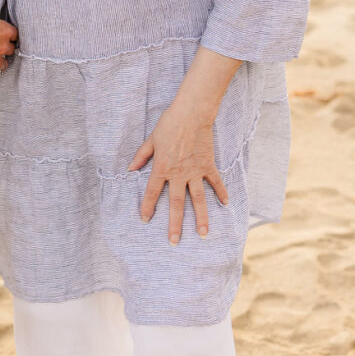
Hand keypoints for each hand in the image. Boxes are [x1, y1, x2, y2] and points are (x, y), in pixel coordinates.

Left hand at [128, 104, 228, 244]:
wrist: (192, 113)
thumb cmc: (169, 124)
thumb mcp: (151, 140)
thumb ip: (141, 156)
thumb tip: (130, 169)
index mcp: (161, 168)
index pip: (151, 192)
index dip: (147, 207)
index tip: (145, 220)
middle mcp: (178, 174)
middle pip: (175, 204)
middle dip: (174, 224)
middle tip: (174, 242)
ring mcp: (195, 171)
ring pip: (198, 199)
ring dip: (201, 218)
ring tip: (203, 234)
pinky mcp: (208, 165)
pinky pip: (215, 182)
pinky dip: (221, 193)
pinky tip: (225, 205)